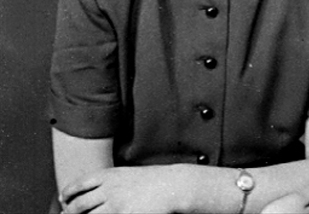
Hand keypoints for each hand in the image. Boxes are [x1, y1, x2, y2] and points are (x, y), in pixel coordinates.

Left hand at [60, 166, 177, 213]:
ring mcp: (116, 206)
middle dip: (68, 213)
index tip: (62, 199)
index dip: (68, 192)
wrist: (171, 185)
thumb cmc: (151, 180)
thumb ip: (109, 181)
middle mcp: (109, 189)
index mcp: (109, 175)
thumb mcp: (126, 174)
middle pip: (79, 205)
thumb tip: (91, 190)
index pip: (80, 184)